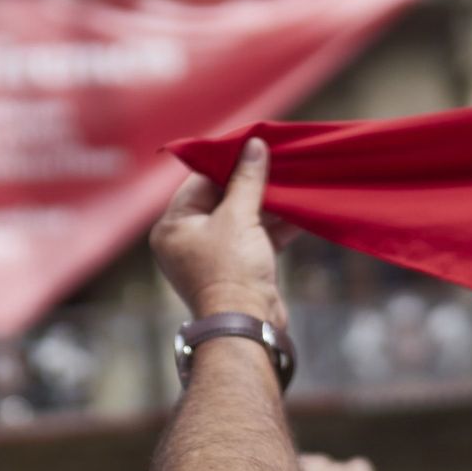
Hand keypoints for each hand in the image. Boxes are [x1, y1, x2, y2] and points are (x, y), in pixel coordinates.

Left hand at [151, 139, 296, 327]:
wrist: (248, 325)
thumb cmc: (233, 270)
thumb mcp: (239, 217)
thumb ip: (247, 180)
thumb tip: (254, 145)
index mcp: (173, 226)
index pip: (199, 181)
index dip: (227, 161)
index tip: (252, 145)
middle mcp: (187, 240)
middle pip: (221, 198)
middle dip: (251, 181)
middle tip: (275, 159)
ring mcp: (213, 255)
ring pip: (241, 218)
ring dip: (267, 202)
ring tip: (290, 179)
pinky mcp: (237, 268)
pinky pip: (254, 237)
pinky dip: (273, 224)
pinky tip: (298, 208)